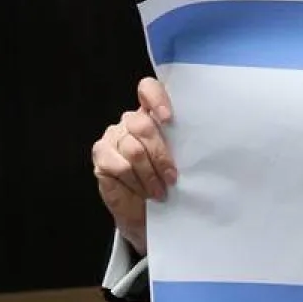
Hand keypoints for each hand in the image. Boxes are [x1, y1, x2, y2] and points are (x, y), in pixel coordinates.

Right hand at [90, 77, 177, 255]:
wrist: (144, 212)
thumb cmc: (165, 182)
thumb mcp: (178, 161)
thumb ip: (181, 145)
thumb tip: (201, 143)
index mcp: (151, 115)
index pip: (148, 89)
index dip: (157, 98)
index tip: (169, 119)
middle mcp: (130, 121)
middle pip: (144, 125)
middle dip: (161, 155)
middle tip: (172, 178)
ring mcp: (113, 136)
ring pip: (133, 149)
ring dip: (150, 174)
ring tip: (160, 191)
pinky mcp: (101, 155)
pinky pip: (119, 165)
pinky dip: (135, 181)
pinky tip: (143, 191)